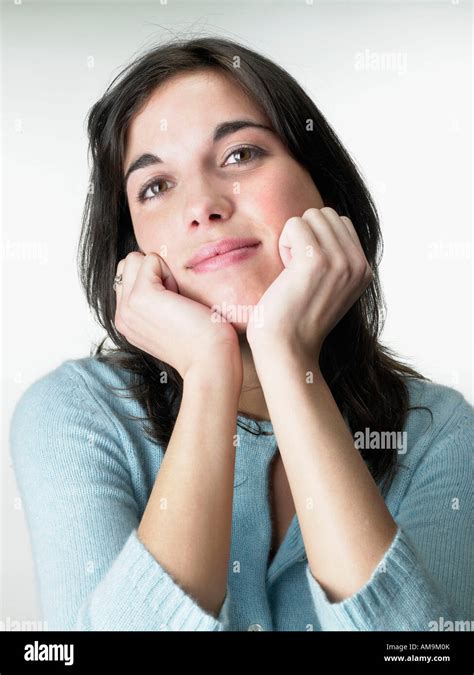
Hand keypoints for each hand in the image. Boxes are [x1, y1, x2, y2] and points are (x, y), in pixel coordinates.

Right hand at [114, 252, 241, 380]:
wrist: (208, 359)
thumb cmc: (200, 342)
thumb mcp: (166, 322)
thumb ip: (152, 303)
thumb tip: (153, 273)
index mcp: (125, 321)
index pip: (126, 278)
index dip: (152, 282)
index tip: (171, 308)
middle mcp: (121, 314)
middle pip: (126, 265)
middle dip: (153, 273)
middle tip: (174, 301)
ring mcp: (128, 306)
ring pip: (134, 259)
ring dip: (160, 271)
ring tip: (176, 300)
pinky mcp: (141, 295)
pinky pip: (151, 259)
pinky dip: (169, 272)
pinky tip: (179, 298)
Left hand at [246, 207, 372, 361]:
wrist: (286, 348)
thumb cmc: (296, 319)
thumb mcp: (330, 287)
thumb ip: (337, 258)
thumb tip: (324, 219)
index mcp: (364, 270)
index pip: (340, 222)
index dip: (317, 239)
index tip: (308, 271)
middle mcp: (358, 265)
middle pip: (326, 214)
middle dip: (306, 235)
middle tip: (297, 269)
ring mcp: (340, 262)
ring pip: (311, 215)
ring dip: (294, 239)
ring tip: (292, 270)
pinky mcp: (315, 260)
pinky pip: (295, 224)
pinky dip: (284, 242)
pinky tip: (285, 269)